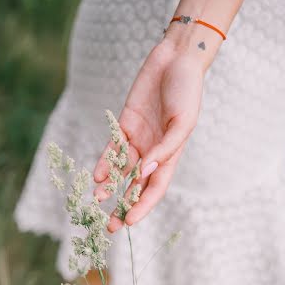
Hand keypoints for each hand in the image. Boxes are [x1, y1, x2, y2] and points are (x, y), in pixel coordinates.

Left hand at [94, 37, 203, 231]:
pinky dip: (105, 162)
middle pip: (136, 186)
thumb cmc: (187, 91)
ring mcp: (138, 139)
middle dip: (123, 206)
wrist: (176, 59)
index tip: (129, 222)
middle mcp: (153, 152)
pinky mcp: (124, 125)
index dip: (143, 207)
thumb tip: (144, 171)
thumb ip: (164, 148)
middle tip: (110, 226)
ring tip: (97, 200)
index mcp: (171, 156)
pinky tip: (96, 175)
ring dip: (109, 187)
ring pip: (121, 170)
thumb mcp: (182, 122)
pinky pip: (112, 148)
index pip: (155, 189)